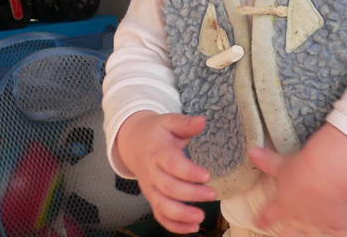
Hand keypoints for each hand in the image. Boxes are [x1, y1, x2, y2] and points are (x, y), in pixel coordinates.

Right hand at [115, 111, 215, 232]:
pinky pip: (160, 215)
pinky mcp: (152, 198)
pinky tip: (192, 228)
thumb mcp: (169, 121)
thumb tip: (202, 121)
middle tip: (212, 194)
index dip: (188, 172)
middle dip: (190, 194)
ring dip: (181, 214)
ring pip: (162, 205)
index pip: (171, 164)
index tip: (207, 175)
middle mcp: (152, 173)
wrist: (133, 142)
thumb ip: (185, 123)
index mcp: (157, 152)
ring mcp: (151, 188)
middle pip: (168, 187)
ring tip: (200, 218)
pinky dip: (173, 225)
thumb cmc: (157, 132)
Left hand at [249, 124, 346, 236]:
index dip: (264, 220)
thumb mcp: (282, 164)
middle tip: (287, 233)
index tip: (259, 223)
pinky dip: (343, 236)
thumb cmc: (303, 168)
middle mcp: (299, 218)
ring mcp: (317, 224)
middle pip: (288, 234)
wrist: (326, 173)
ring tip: (315, 235)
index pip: (269, 215)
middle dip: (287, 234)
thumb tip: (252, 152)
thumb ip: (267, 161)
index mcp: (284, 204)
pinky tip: (344, 235)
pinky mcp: (337, 224)